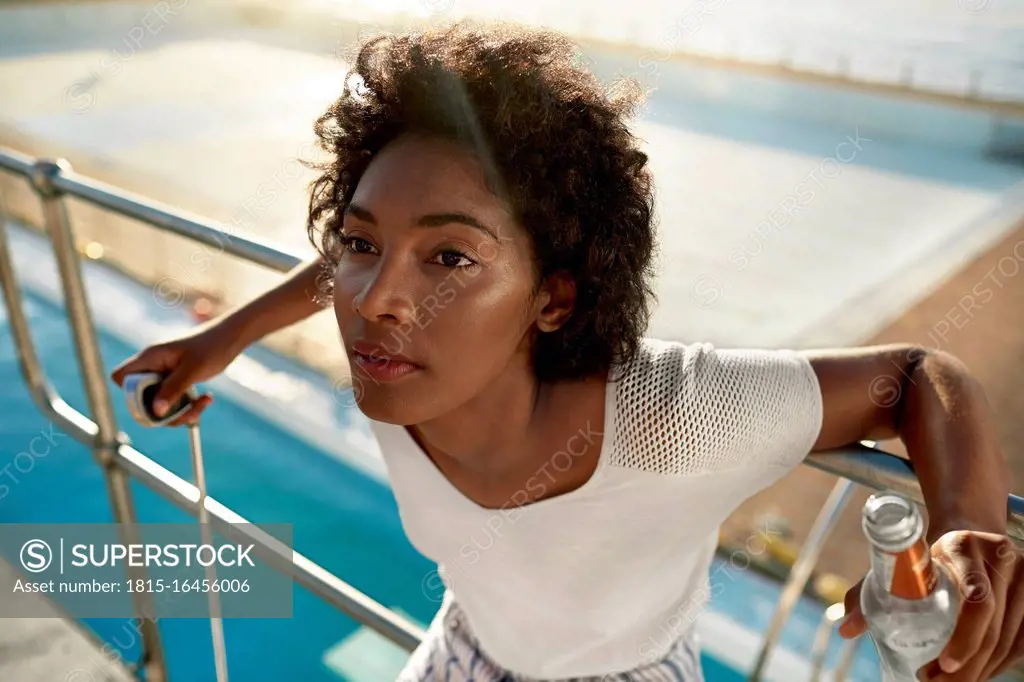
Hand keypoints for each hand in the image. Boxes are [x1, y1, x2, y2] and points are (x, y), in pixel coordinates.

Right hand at [110, 322, 241, 424]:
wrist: (232, 337)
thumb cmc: (213, 346)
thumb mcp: (193, 370)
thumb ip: (173, 389)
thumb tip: (155, 412)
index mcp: (151, 357)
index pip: (122, 377)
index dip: (131, 394)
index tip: (154, 402)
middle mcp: (154, 365)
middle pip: (141, 398)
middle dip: (162, 411)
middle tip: (186, 412)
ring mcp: (164, 373)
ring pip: (159, 404)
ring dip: (179, 411)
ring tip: (201, 405)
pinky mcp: (176, 380)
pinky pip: (174, 401)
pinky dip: (187, 405)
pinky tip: (206, 399)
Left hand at [839, 530, 1023, 679]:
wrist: (965, 535)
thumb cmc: (924, 556)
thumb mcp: (897, 566)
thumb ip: (868, 593)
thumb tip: (846, 630)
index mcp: (963, 546)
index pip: (976, 599)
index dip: (965, 637)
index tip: (943, 666)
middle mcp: (1001, 559)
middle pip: (993, 627)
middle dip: (966, 665)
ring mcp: (1023, 579)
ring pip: (1008, 640)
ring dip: (981, 670)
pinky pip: (1020, 643)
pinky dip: (997, 664)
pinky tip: (975, 674)